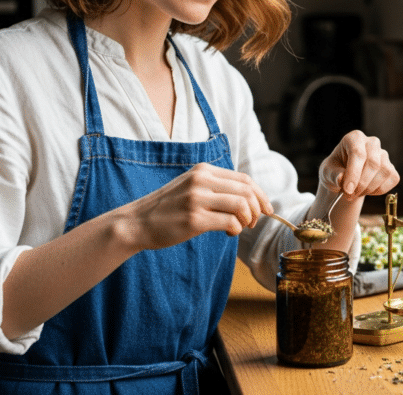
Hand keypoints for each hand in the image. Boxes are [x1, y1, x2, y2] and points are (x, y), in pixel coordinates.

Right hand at [119, 162, 271, 249]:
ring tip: (240, 227)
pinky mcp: (194, 219)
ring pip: (242, 206)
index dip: (261, 195)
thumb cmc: (167, 208)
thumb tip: (250, 198)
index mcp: (203, 170)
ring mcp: (197, 199)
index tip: (267, 209)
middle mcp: (201, 180)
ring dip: (248, 220)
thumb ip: (216, 186)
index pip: (244, 179)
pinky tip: (228, 232)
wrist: (136, 222)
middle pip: (247, 191)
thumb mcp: (191, 186)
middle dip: (258, 209)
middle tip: (254, 222)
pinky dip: (236, 229)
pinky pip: (230, 222)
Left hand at [319, 130, 399, 198]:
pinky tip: (368, 191)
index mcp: (355, 138)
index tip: (348, 189)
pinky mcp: (392, 167)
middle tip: (350, 195)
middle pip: (373, 163)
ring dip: (370, 188)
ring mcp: (384, 154)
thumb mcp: (327, 172)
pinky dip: (380, 190)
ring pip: (384, 172)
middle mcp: (372, 143)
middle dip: (362, 184)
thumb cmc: (335, 170)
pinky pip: (393, 179)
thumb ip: (333, 174)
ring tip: (356, 193)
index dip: (354, 173)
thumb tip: (341, 179)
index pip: (358, 153)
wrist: (344, 177)